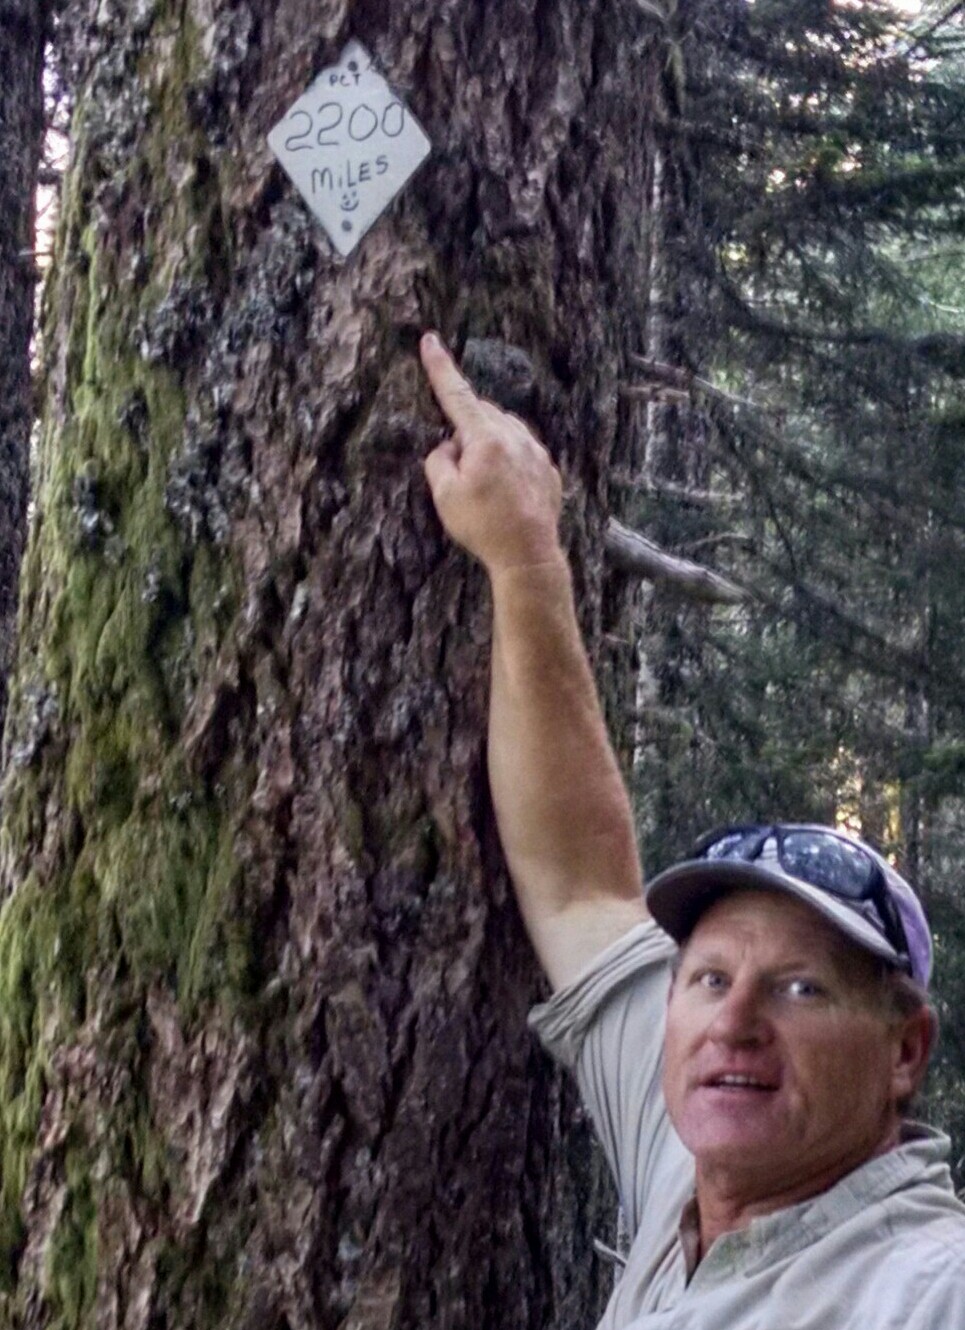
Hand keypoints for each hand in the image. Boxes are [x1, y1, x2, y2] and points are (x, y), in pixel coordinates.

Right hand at [420, 332, 563, 576]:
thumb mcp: (444, 496)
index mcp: (486, 438)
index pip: (456, 394)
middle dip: (465, 431)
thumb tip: (449, 446)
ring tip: (485, 487)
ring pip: (505, 432)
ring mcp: (536, 452)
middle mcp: (515, 437)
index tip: (430, 340)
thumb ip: (439, 460)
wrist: (528, 555)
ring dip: (489, 446)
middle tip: (459, 473)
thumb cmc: (483, 526)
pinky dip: (509, 462)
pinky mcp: (548, 469)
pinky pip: (522, 452)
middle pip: (482, 415)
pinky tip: (505, 493)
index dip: (440, 367)